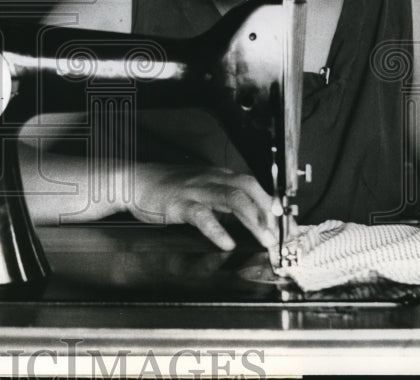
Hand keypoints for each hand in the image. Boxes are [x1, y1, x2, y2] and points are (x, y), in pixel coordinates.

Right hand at [127, 163, 277, 250]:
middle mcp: (211, 179)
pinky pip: (202, 216)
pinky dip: (218, 230)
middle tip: (278, 234)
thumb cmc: (168, 187)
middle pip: (248, 188)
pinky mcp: (179, 203)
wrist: (135, 181)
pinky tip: (226, 242)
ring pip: (232, 199)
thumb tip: (250, 216)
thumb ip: (223, 199)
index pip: (252, 185)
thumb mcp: (201, 188)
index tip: (284, 222)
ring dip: (253, 220)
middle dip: (267, 211)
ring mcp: (196, 190)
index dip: (271, 203)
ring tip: (264, 239)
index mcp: (218, 175)